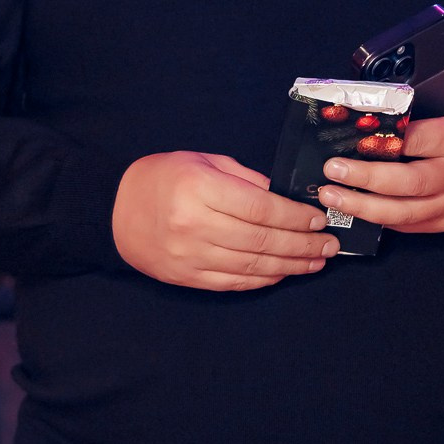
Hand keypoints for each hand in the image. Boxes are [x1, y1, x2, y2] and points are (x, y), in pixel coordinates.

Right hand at [112, 151, 338, 290]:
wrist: (114, 211)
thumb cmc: (162, 178)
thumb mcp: (202, 161)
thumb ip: (244, 179)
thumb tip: (285, 197)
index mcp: (199, 188)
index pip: (260, 209)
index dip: (295, 217)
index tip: (318, 218)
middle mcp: (195, 225)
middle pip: (261, 240)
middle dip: (302, 244)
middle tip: (329, 244)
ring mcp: (190, 256)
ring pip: (252, 265)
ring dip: (291, 265)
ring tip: (317, 261)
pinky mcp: (187, 277)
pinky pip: (234, 282)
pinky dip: (263, 279)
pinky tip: (284, 272)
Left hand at [317, 68, 443, 233]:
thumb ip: (434, 81)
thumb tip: (390, 73)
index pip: (419, 139)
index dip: (385, 140)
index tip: (353, 136)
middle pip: (408, 182)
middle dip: (365, 177)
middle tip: (332, 169)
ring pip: (405, 212)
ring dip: (364, 207)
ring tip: (331, 195)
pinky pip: (410, 225)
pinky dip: (380, 219)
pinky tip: (355, 209)